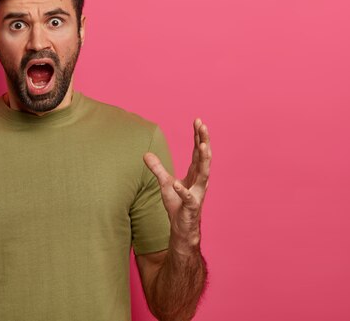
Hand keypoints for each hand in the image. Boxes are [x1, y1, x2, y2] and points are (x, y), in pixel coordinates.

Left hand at [143, 119, 211, 251]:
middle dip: (204, 141)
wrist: (182, 229)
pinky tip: (177, 184)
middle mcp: (199, 181)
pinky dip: (183, 191)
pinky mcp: (190, 207)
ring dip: (203, 160)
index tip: (198, 121)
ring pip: (204, 174)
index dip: (198, 136)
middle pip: (204, 158)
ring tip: (202, 146)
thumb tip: (145, 154)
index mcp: (195, 174)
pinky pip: (188, 198)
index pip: (198, 152)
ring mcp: (197, 194)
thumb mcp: (164, 183)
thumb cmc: (177, 205)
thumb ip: (157, 168)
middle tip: (203, 125)